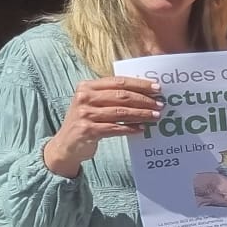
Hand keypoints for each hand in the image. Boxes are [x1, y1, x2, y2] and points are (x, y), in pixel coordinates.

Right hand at [43, 76, 162, 175]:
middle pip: (122, 96)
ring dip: (141, 114)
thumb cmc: (86, 121)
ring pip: (121, 112)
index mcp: (86, 86)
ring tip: (156, 116)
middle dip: (144, 100)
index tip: (157, 88)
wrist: (66, 145)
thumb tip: (144, 94)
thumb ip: (111, 96)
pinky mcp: (88, 130)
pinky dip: (130, 129)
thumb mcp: (93, 104)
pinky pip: (115, 128)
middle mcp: (84, 97)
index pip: (118, 81)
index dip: (139, 84)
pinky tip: (142, 129)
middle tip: (160, 104)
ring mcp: (85, 114)